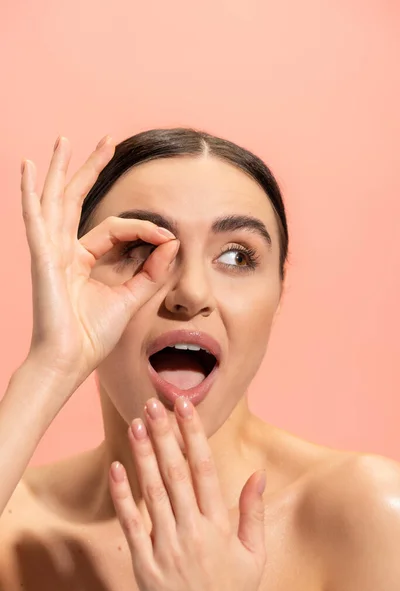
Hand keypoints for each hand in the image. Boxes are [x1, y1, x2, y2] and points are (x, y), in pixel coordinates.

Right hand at [20, 135, 178, 388]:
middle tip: (108, 141)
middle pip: (78, 199)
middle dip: (92, 169)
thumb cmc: (93, 335)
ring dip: (61, 169)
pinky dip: (29, 192)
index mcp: (84, 260)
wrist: (70, 360)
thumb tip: (171, 242)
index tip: (168, 237)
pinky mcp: (42, 257)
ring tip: (64, 140)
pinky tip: (26, 168)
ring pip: (56, 200)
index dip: (145, 228)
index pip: (117, 228)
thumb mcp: (130, 298)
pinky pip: (35, 218)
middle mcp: (65, 250)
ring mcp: (51, 251)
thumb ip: (150, 270)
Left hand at [109, 397, 266, 590]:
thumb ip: (253, 513)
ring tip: (136, 424)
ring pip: (153, 491)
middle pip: (175, 472)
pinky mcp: (144, 564)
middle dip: (164, 435)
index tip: (185, 406)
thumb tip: (259, 474)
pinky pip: (132, 525)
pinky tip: (117, 468)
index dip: (193, 434)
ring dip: (144, 455)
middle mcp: (192, 530)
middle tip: (153, 404)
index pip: (205, 468)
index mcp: (219, 525)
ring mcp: (167, 546)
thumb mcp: (253, 556)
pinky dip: (123, 496)